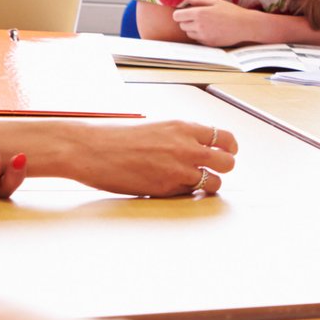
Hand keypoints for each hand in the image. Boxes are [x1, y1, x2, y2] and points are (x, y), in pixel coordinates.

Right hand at [63, 118, 239, 196]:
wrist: (89, 149)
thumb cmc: (115, 136)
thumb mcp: (156, 126)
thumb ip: (180, 136)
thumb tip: (198, 146)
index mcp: (184, 127)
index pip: (226, 138)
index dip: (229, 148)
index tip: (227, 152)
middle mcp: (186, 147)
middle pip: (228, 162)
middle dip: (223, 167)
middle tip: (214, 170)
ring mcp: (177, 170)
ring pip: (214, 182)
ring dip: (209, 184)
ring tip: (196, 182)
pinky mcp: (165, 188)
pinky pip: (190, 193)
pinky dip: (188, 192)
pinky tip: (175, 186)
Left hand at [172, 0, 262, 46]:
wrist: (245, 26)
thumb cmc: (232, 11)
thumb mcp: (216, 2)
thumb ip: (199, 0)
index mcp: (199, 13)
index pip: (177, 16)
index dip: (180, 14)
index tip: (185, 12)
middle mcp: (199, 26)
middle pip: (182, 25)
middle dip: (186, 21)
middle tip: (197, 17)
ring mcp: (203, 36)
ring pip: (188, 33)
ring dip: (192, 29)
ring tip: (205, 24)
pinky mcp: (208, 43)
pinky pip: (197, 39)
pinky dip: (200, 35)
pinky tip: (210, 30)